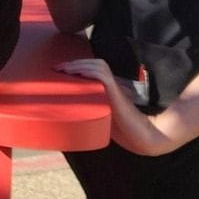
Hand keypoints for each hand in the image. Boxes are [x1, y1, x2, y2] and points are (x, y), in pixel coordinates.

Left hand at [53, 57, 174, 155]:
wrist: (141, 135)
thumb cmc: (122, 128)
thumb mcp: (103, 113)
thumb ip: (93, 105)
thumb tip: (70, 108)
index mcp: (109, 86)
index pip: (93, 67)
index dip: (77, 65)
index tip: (59, 68)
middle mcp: (113, 83)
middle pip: (93, 63)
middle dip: (74, 63)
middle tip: (57, 67)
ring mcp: (115, 87)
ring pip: (97, 65)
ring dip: (79, 65)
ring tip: (64, 69)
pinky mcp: (116, 93)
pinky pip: (103, 76)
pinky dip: (89, 71)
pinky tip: (77, 73)